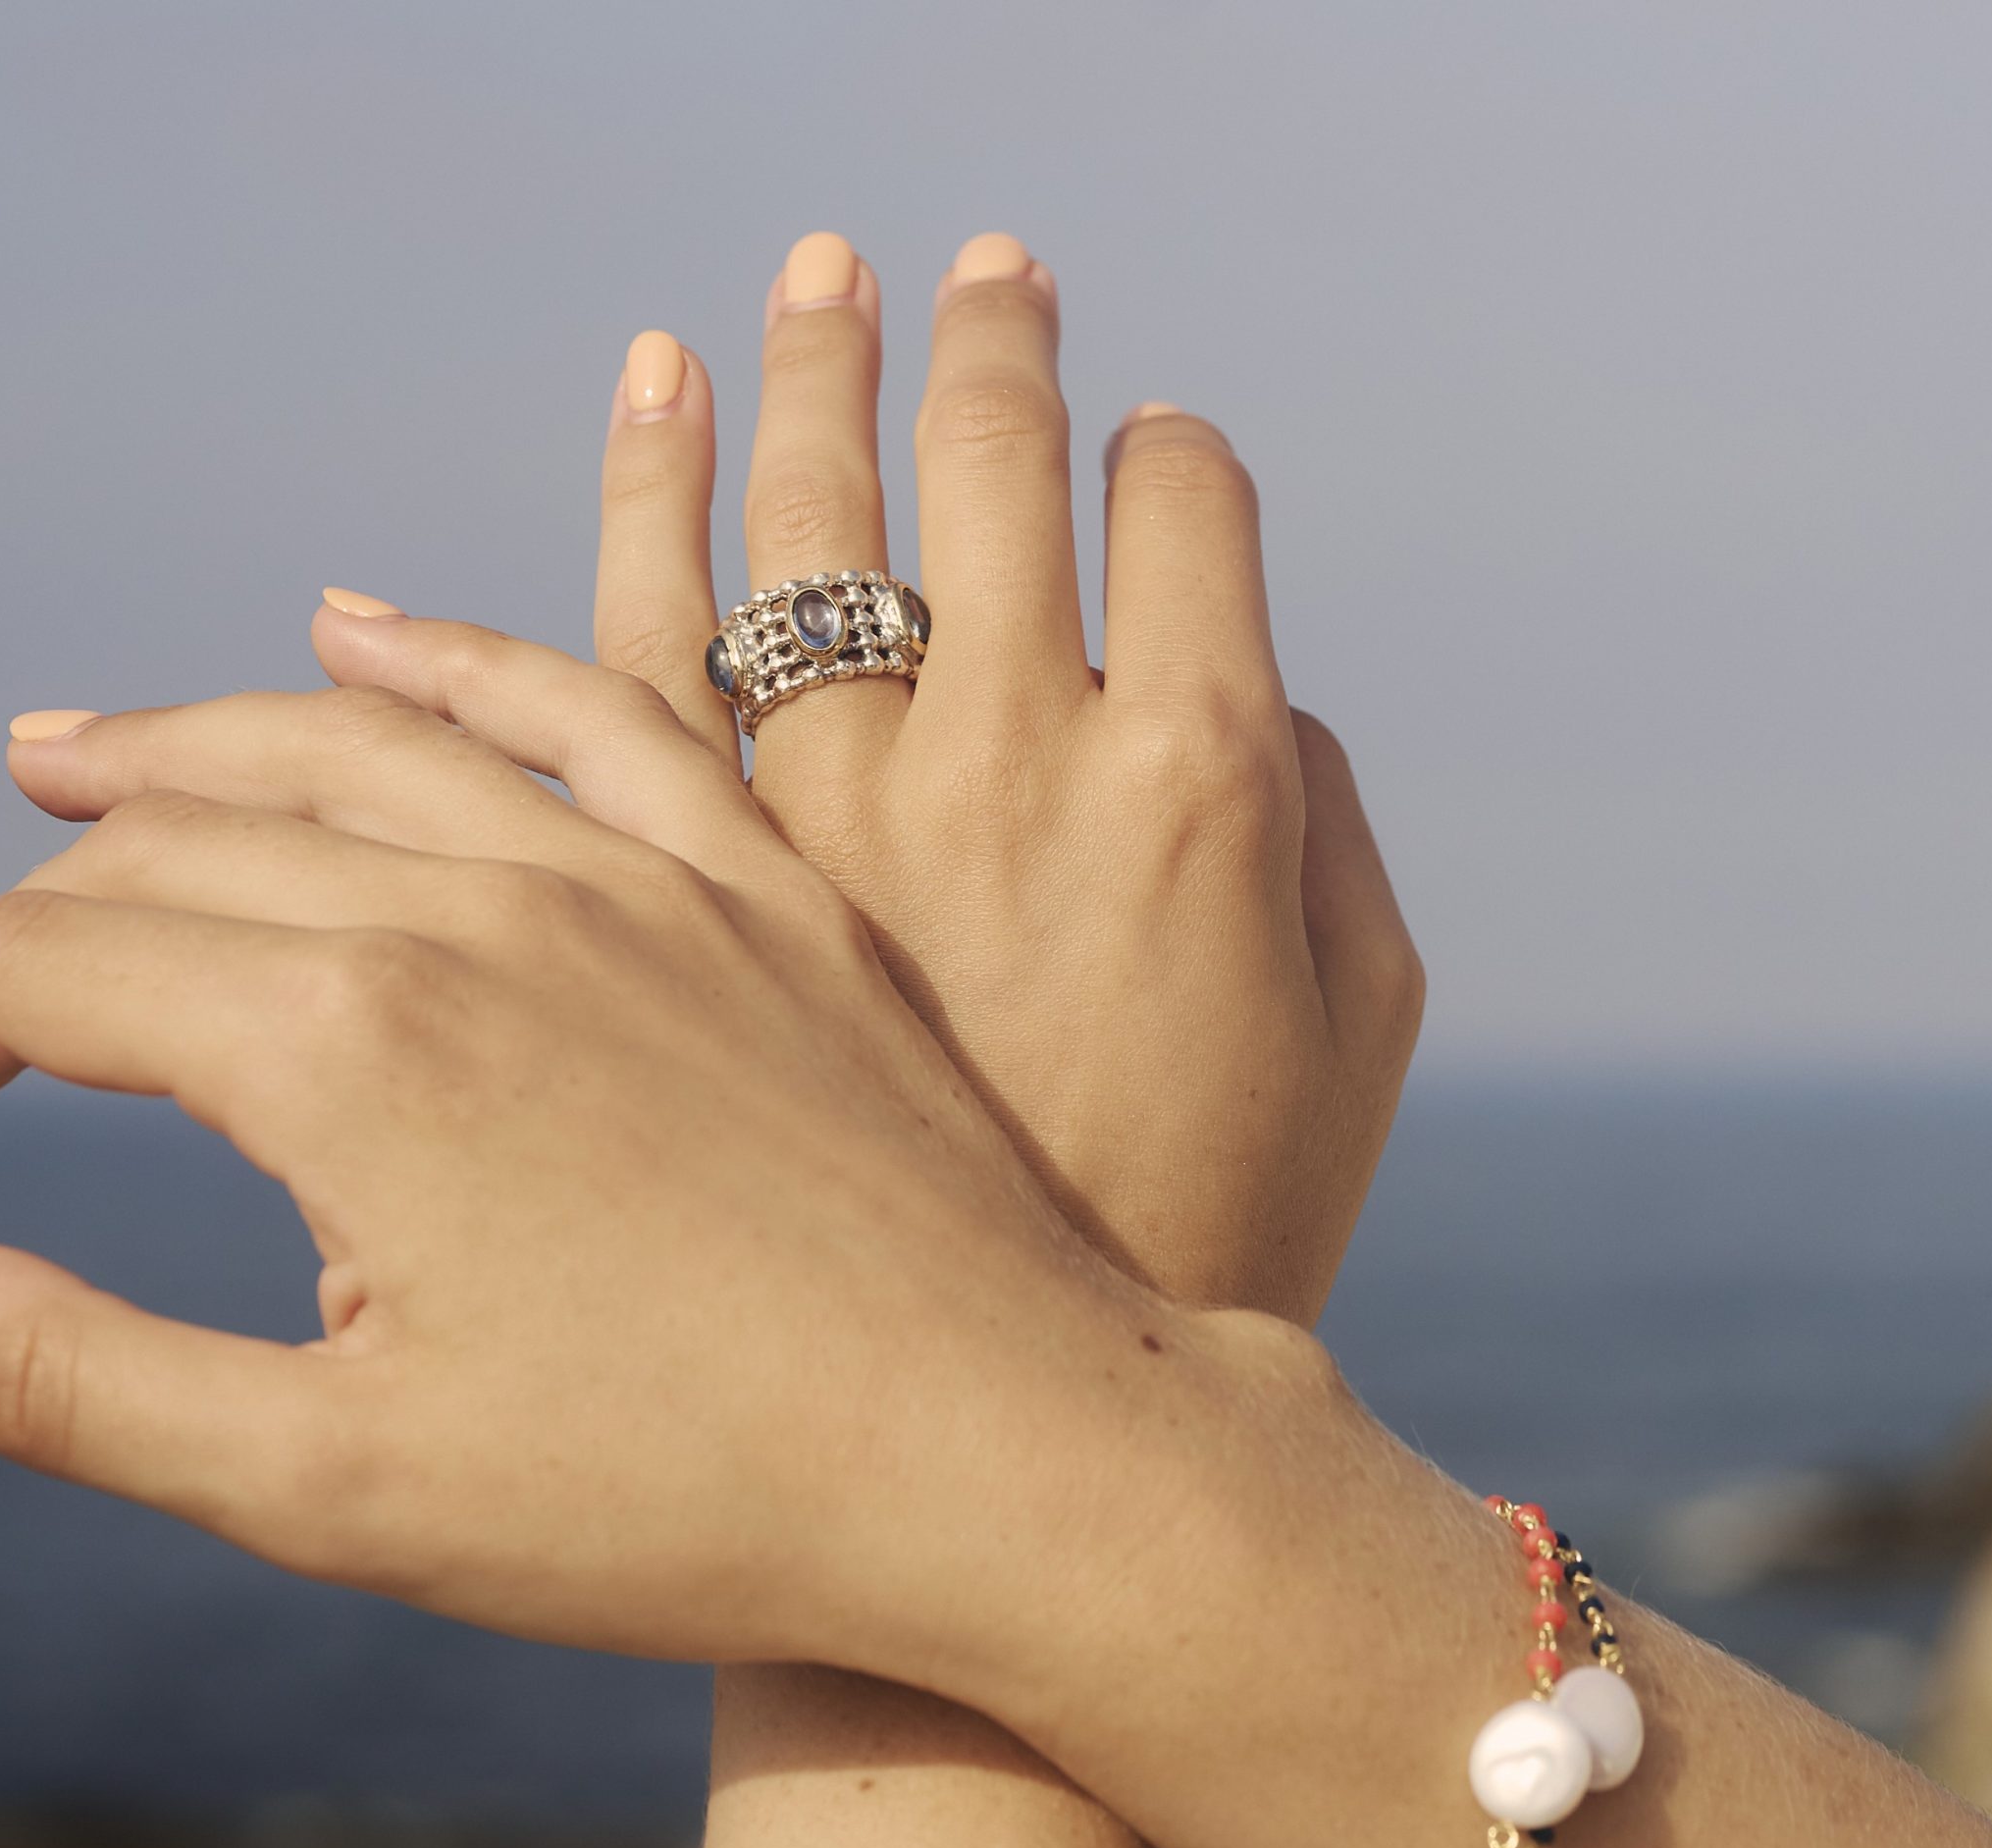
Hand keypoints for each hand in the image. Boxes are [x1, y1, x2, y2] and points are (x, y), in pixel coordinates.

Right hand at [0, 686, 1253, 1679]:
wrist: (1003, 1461)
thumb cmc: (690, 1506)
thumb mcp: (340, 1485)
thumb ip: (77, 1381)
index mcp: (348, 1048)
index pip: (49, 974)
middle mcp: (485, 913)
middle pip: (187, 847)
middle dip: (39, 903)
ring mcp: (647, 884)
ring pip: (364, 746)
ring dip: (199, 740)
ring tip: (83, 749)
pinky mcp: (772, 899)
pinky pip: (596, 715)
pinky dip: (462, 664)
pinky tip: (374, 637)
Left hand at [326, 230, 1419, 1322]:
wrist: (1005, 1431)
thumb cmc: (1216, 1232)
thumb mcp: (1362, 1026)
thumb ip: (1324, 820)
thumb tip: (1250, 687)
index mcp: (1205, 775)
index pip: (1184, 499)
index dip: (1173, 453)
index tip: (1153, 454)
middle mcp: (1011, 754)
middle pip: (987, 460)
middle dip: (989, 341)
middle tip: (975, 271)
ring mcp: (829, 814)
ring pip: (795, 517)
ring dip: (805, 370)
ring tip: (809, 275)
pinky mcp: (689, 890)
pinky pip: (631, 649)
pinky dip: (630, 511)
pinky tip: (644, 399)